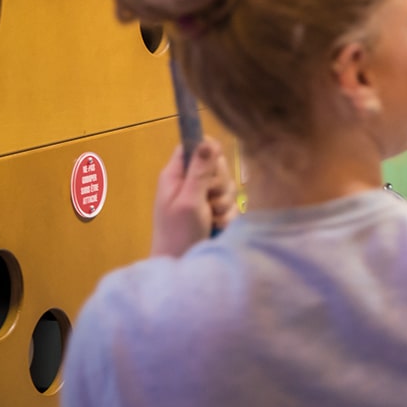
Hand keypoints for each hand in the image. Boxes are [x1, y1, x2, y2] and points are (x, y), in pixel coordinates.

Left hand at [151, 138, 237, 257]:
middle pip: (215, 165)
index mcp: (176, 175)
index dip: (207, 151)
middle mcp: (189, 183)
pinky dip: (226, 216)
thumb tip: (208, 140)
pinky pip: (230, 204)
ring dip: (224, 202)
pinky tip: (216, 226)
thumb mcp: (189, 200)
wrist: (180, 266)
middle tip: (209, 199)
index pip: (193, 146)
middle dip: (219, 183)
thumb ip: (200, 171)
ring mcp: (202, 199)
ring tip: (211, 218)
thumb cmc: (178, 233)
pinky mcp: (213, 213)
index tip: (214, 166)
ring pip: (226, 186)